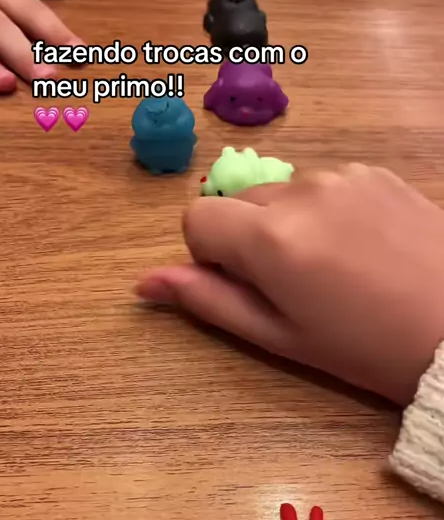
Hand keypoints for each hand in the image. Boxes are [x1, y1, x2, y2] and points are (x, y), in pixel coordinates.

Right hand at [136, 165, 443, 405]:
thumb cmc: (366, 349)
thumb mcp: (281, 337)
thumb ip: (208, 301)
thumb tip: (144, 282)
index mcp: (270, 237)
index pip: (195, 217)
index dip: (210, 255)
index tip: (248, 285)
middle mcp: (301, 190)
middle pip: (239, 203)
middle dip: (250, 239)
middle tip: (297, 286)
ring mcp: (343, 175)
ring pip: (283, 194)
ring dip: (291, 224)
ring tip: (337, 269)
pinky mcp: (376, 171)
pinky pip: (325, 185)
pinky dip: (328, 211)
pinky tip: (364, 247)